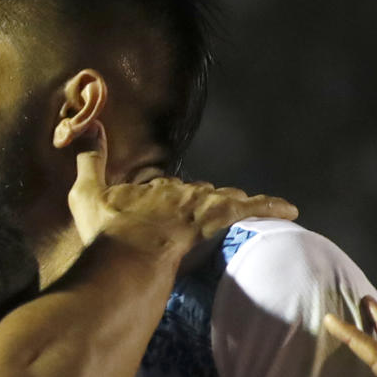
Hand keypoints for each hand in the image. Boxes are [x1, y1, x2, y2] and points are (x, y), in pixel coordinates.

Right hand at [67, 124, 295, 259]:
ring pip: (224, 200)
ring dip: (230, 204)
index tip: (161, 212)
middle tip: (196, 219)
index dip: (166, 201)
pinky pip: (253, 209)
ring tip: (236, 212)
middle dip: (199, 203)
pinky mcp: (220, 219)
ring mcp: (202, 205)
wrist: (129, 254)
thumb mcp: (86, 194)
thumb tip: (89, 122)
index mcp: (152, 187)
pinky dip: (271, 206)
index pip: (167, 188)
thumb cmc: (107, 230)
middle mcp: (181, 191)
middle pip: (198, 194)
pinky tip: (290, 210)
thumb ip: (90, 158)